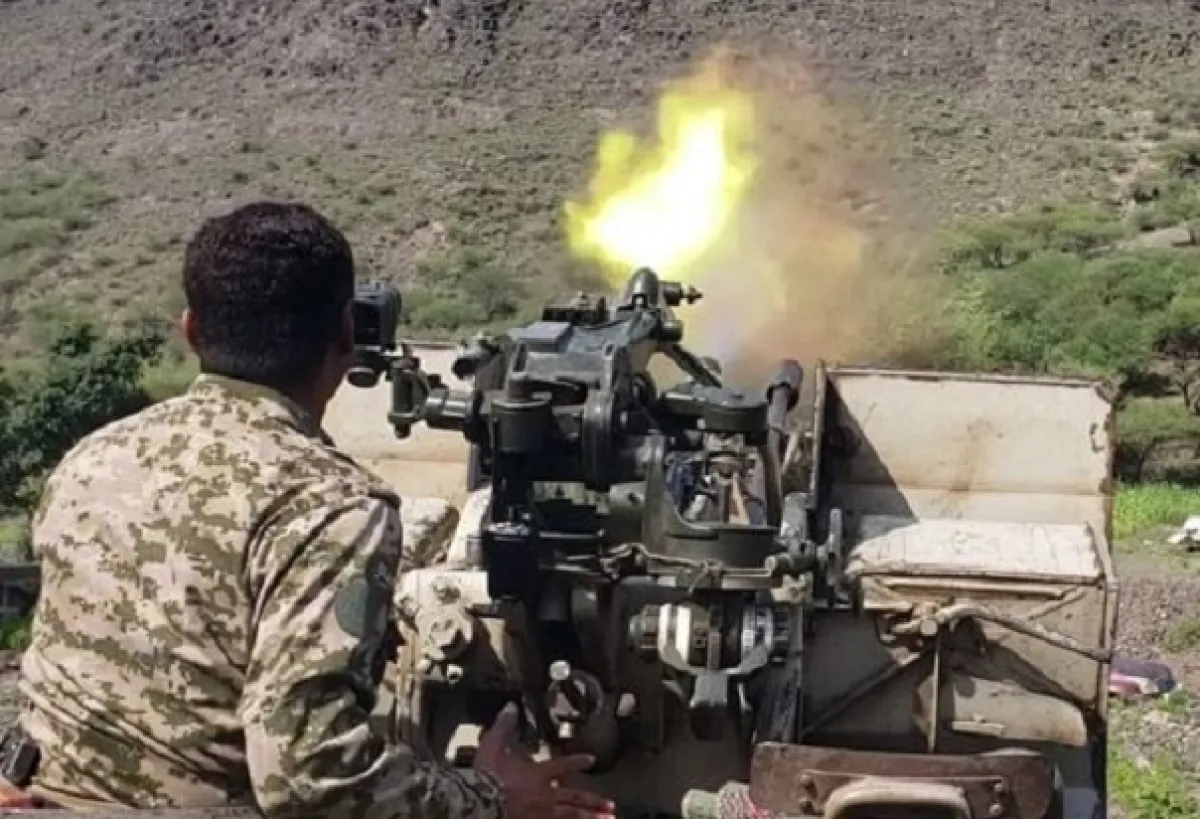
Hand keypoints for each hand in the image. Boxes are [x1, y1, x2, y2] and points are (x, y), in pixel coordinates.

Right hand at [475, 703, 616, 818]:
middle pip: (575, 798)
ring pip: (571, 816)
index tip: (592, 760)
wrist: (477, 800)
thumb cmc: (486, 774)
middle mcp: (544, 795)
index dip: (578, 762)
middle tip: (610, 806)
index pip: (563, 765)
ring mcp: (541, 814)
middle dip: (594, 801)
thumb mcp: (493, 744)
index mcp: (538, 774)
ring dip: (590, 818)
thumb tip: (511, 706)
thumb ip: (505, 725)